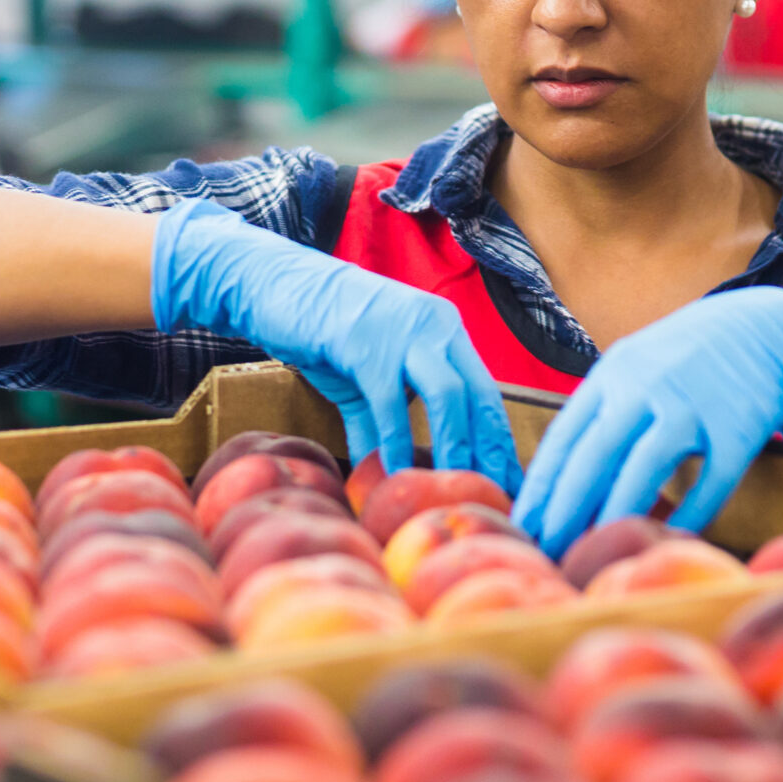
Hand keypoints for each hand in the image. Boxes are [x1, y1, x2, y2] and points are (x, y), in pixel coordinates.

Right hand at [152, 199, 520, 492]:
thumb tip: (386, 473)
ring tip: (453, 492)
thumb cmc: (321, 330)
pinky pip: (391, 401)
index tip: (508, 482)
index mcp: (443, 331)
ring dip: (455, 450)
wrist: (273, 285)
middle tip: (494, 496)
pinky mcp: (367, 342)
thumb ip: (379, 422)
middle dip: (489, 452)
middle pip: (479, 396)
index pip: (486, 392)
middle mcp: (435, 326)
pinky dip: (395, 442)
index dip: (498, 441)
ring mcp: (403, 331)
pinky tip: (393, 476)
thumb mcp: (362, 380)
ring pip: (448, 396)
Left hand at [513, 286, 782, 555]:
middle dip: (564, 509)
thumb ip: (601, 412)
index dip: (540, 486)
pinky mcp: (738, 428)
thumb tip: (558, 477)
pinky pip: (710, 482)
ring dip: (613, 516)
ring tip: (591, 555)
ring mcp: (693, 406)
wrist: (770, 328)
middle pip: (594, 456)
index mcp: (614, 373)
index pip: (564, 436)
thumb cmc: (689, 360)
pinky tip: (668, 540)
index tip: (521, 525)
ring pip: (644, 470)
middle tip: (544, 551)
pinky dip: (689, 515)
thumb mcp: (636, 367)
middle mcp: (647, 386)